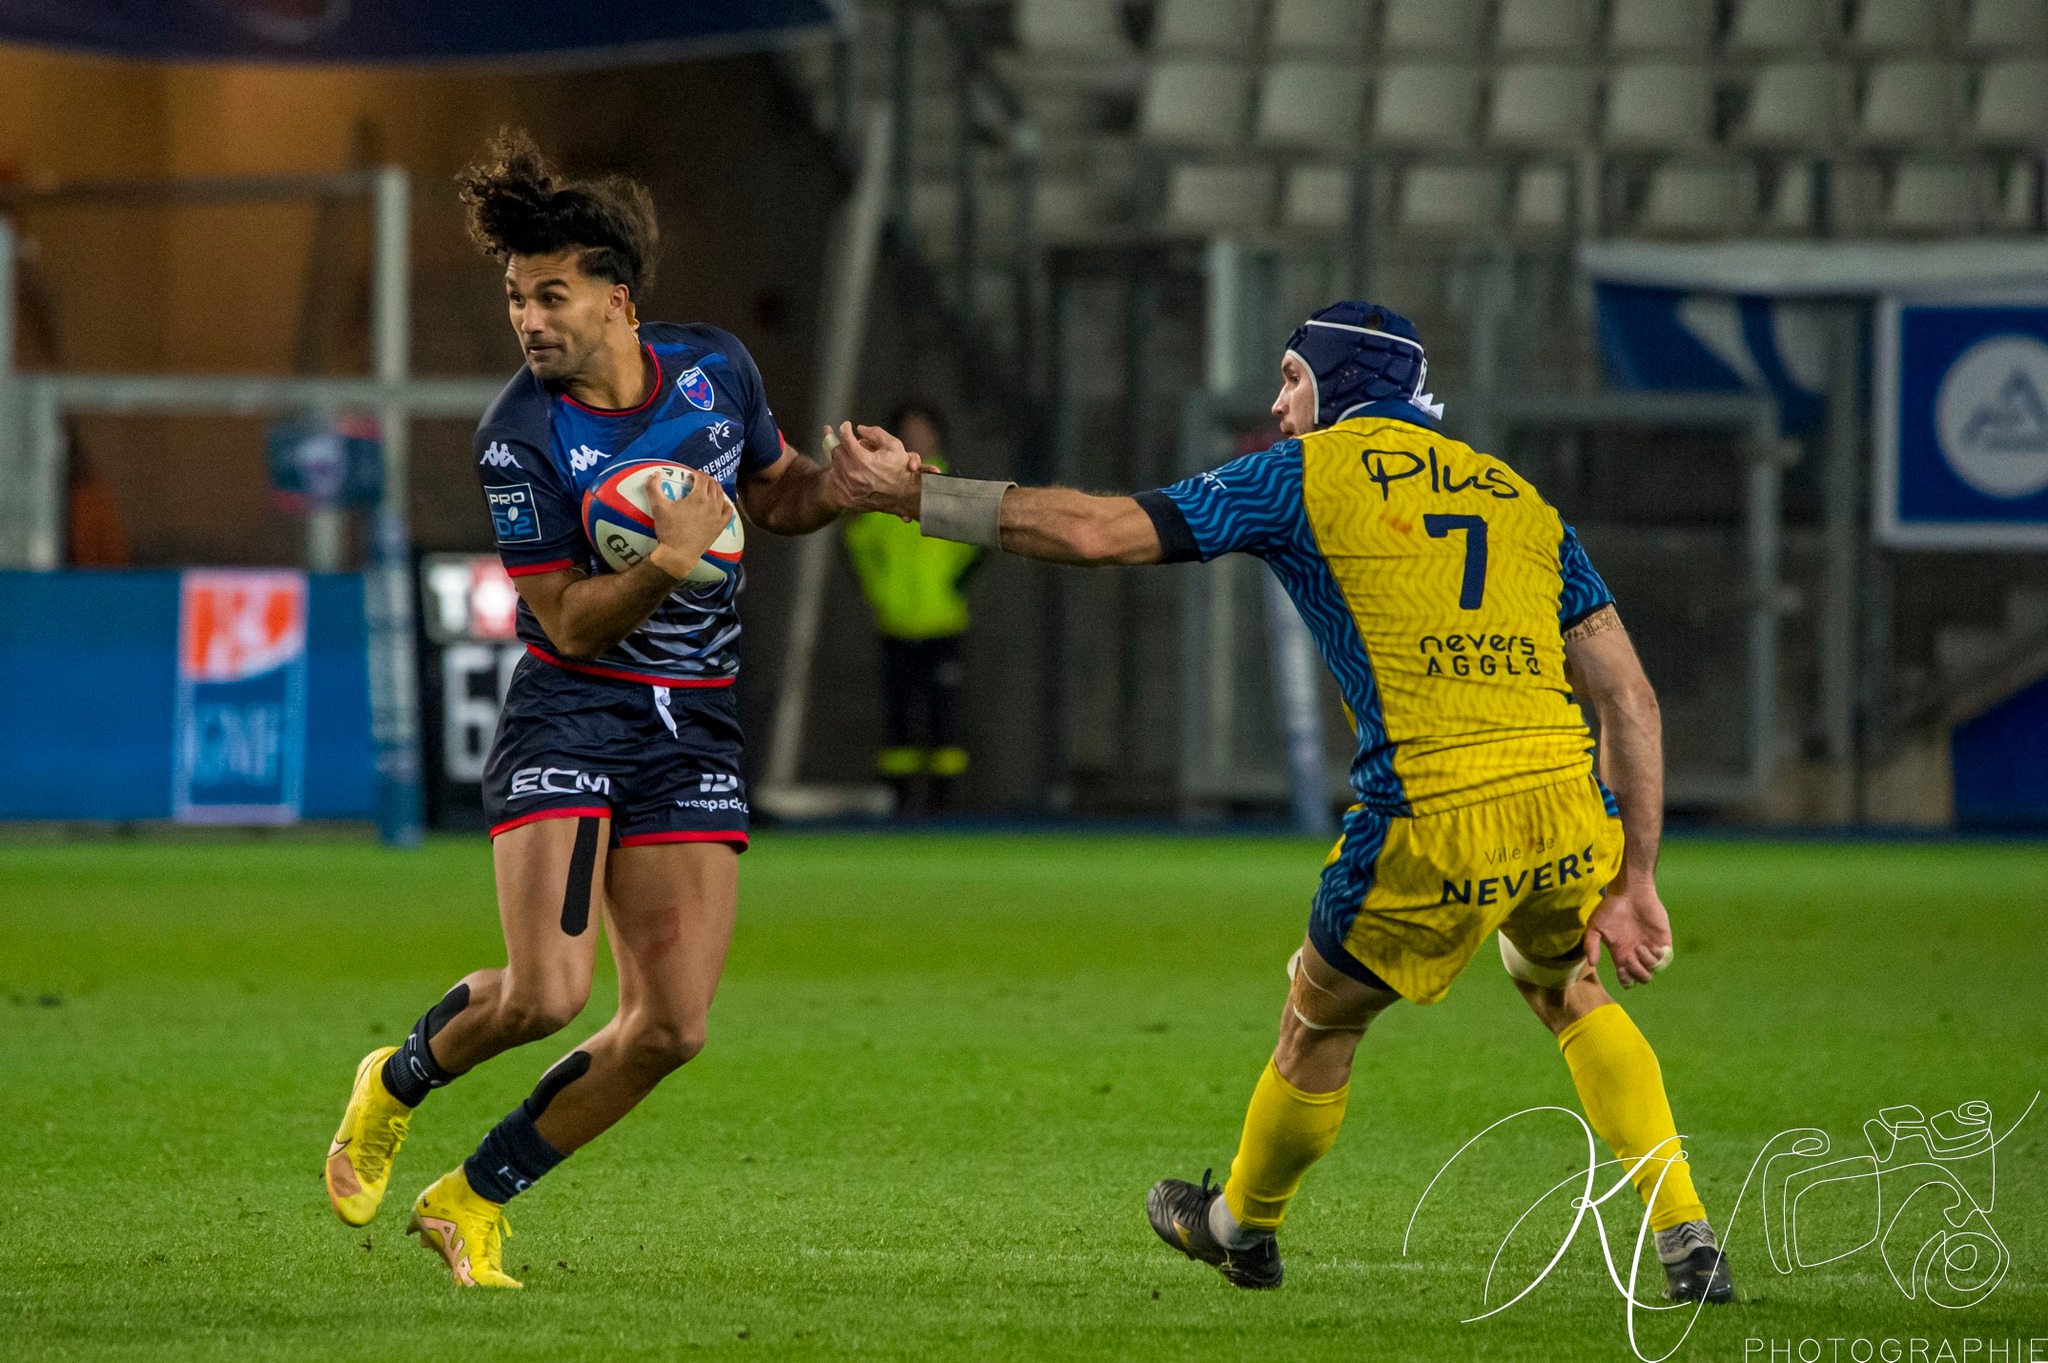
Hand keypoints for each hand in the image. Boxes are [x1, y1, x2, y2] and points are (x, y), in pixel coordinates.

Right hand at [644, 468, 732, 579]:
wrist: (679, 555)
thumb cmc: (668, 530)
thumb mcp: (658, 507)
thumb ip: (653, 487)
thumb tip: (655, 473)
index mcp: (699, 497)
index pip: (702, 478)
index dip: (697, 473)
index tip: (690, 475)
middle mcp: (712, 504)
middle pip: (713, 484)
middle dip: (706, 479)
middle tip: (698, 480)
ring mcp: (718, 516)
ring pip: (721, 495)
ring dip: (715, 489)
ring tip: (708, 489)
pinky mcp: (721, 527)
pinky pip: (729, 511)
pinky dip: (725, 504)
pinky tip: (720, 503)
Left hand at [823, 421, 924, 518]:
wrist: (905, 496)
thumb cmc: (901, 469)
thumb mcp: (894, 446)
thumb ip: (876, 433)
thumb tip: (859, 429)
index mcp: (863, 460)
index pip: (845, 439)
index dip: (845, 429)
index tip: (846, 426)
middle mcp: (853, 475)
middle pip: (837, 451)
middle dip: (844, 445)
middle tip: (853, 444)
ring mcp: (849, 488)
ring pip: (834, 466)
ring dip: (842, 459)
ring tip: (855, 458)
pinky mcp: (847, 498)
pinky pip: (835, 481)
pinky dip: (840, 474)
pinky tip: (851, 472)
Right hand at [1584, 870, 1673, 988]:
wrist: (1629, 893)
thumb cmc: (1610, 909)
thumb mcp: (1595, 927)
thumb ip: (1591, 945)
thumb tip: (1592, 964)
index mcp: (1622, 954)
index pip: (1628, 978)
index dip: (1626, 981)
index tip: (1621, 970)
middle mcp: (1637, 955)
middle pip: (1642, 978)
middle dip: (1637, 973)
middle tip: (1630, 958)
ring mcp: (1651, 948)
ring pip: (1654, 970)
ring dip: (1646, 964)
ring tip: (1640, 948)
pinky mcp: (1663, 941)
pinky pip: (1666, 959)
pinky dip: (1660, 958)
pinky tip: (1652, 947)